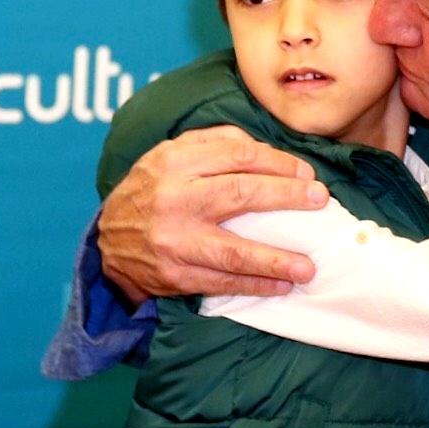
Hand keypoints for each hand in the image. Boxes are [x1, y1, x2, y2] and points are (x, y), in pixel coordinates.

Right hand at [99, 125, 329, 303]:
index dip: (278, 163)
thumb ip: (214, 142)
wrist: (108, 238)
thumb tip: (264, 149)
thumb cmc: (153, 188)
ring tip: (308, 267)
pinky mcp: (174, 274)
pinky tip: (282, 285)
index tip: (307, 174)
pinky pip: (223, 282)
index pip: (238, 156)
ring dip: (276, 260)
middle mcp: (173, 199)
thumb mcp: (171, 153)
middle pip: (240, 195)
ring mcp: (174, 241)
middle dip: (287, 197)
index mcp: (174, 163)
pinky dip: (256, 285)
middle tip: (320, 201)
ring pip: (234, 251)